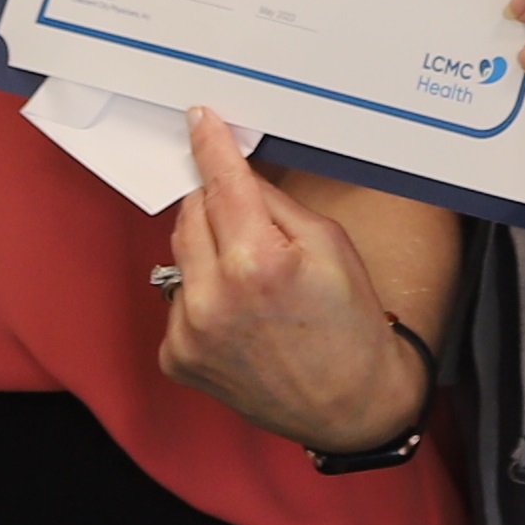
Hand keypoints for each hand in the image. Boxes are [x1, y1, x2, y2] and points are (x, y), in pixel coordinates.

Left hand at [156, 112, 431, 456]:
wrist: (347, 405)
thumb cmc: (346, 323)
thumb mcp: (328, 243)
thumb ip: (273, 203)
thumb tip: (233, 170)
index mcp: (257, 262)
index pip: (221, 183)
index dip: (209, 145)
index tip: (198, 120)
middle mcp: (213, 298)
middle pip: (192, 213)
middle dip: (217, 207)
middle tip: (254, 228)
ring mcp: (189, 332)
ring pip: (180, 255)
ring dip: (208, 253)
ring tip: (251, 281)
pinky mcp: (176, 358)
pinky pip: (177, 299)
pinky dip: (201, 296)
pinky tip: (237, 316)